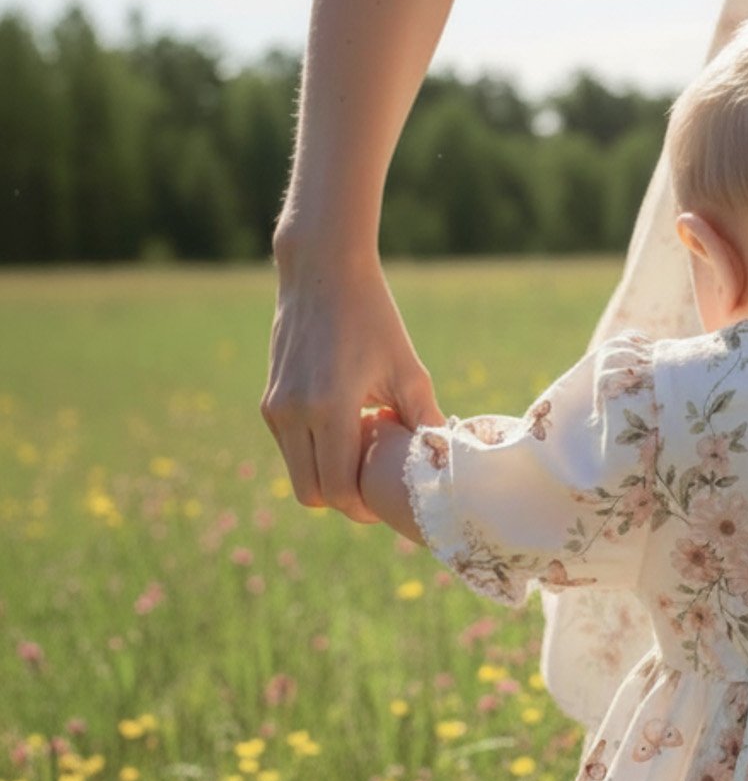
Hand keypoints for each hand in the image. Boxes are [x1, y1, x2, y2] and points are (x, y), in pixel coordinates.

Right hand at [261, 248, 443, 522]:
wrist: (322, 272)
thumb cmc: (373, 318)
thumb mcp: (407, 370)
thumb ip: (424, 421)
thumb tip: (445, 464)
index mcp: (329, 409)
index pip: (339, 489)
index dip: (363, 508)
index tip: (387, 501)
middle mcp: (292, 413)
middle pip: (312, 494)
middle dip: (343, 500)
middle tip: (375, 487)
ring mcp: (275, 408)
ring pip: (298, 474)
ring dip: (328, 476)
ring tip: (363, 451)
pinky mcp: (269, 401)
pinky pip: (291, 449)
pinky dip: (315, 454)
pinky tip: (346, 429)